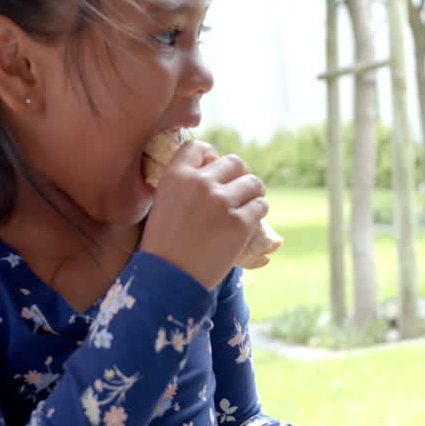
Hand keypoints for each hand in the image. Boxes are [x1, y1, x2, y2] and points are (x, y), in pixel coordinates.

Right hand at [140, 140, 267, 289]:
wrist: (170, 278)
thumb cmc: (164, 245)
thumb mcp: (164, 204)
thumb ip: (185, 185)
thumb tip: (214, 169)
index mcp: (176, 176)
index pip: (199, 147)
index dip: (211, 156)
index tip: (215, 169)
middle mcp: (201, 183)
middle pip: (234, 162)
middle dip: (239, 175)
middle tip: (239, 190)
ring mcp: (223, 202)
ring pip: (253, 183)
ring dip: (253, 193)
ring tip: (248, 205)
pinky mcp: (241, 222)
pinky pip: (260, 206)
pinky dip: (258, 213)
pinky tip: (249, 222)